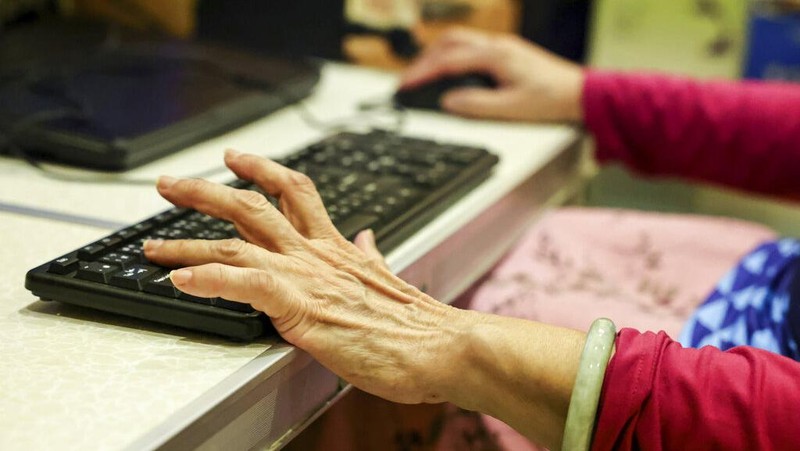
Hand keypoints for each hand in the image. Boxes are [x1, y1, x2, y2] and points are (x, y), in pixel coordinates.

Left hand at [143, 150, 470, 404]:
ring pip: (238, 241)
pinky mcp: (301, 305)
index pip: (296, 192)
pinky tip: (178, 281)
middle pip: (255, 204)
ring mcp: (307, 276)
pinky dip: (207, 278)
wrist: (439, 346)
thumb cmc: (417, 324)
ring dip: (188, 240)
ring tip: (153, 244)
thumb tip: (368, 239)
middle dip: (208, 191)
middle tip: (172, 185)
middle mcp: (318, 253)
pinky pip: (244, 283)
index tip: (239, 159)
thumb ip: (371, 256)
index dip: (263, 169)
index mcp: (338, 247)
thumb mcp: (389, 278)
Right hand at [400, 28, 584, 122]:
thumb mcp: (512, 109)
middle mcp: (497, 45)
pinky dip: (451, 56)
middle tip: (407, 81)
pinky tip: (447, 72)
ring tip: (421, 75)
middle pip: (449, 42)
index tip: (405, 86)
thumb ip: (476, 104)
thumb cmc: (553, 99)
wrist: (581, 93)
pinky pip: (470, 47)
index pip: (449, 60)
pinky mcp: (506, 53)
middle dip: (423, 60)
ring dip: (436, 55)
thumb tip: (447, 101)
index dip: (423, 73)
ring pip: (458, 41)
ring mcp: (502, 46)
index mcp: (496, 55)